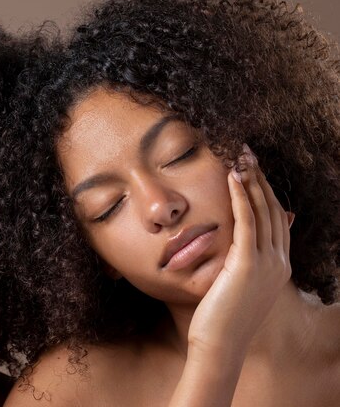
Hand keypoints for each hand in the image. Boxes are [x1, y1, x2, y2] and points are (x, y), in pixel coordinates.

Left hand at [187, 146, 291, 356]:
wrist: (220, 345)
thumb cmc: (221, 316)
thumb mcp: (238, 285)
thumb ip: (243, 261)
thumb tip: (237, 246)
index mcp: (278, 266)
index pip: (276, 219)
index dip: (265, 191)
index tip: (252, 169)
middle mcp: (279, 262)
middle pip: (274, 209)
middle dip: (261, 178)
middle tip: (247, 152)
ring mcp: (267, 263)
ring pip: (263, 211)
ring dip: (252, 180)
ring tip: (240, 156)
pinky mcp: (248, 264)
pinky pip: (247, 222)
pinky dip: (241, 197)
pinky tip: (233, 177)